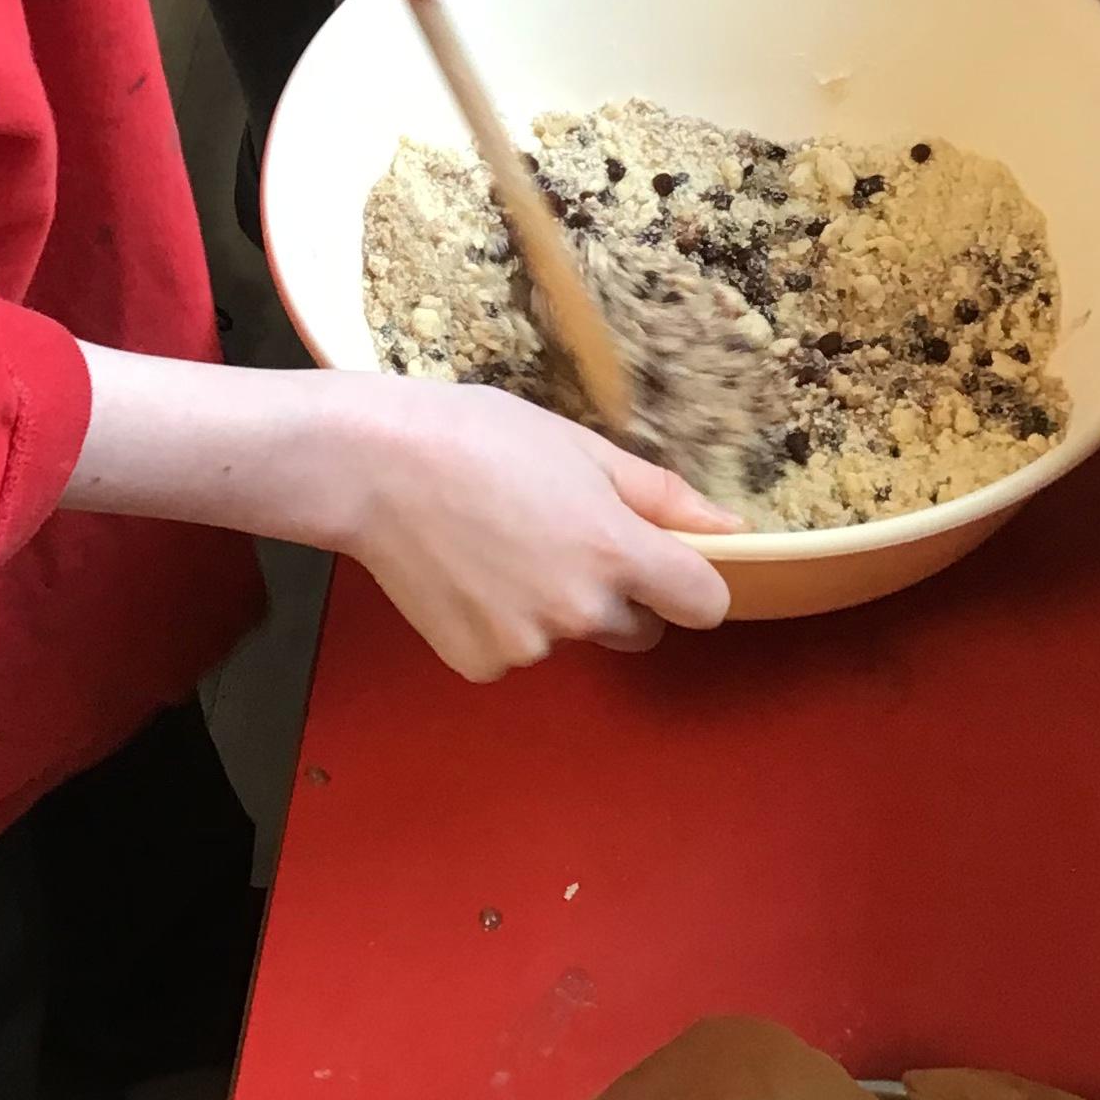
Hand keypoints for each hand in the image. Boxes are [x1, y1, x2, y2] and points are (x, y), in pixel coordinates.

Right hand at [68, 350, 737, 683]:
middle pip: (639, 627)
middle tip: (558, 535)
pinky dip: (500, 622)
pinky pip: (515, 651)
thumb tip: (729, 527)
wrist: (370, 464)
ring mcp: (529, 645)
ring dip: (553, 606)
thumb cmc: (476, 435)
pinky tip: (467, 573)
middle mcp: (581, 610)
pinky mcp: (481, 663)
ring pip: (570, 636)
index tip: (664, 559)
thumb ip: (660, 495)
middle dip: (617, 592)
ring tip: (497, 543)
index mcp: (616, 551)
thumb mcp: (578, 445)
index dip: (690, 580)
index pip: (705, 605)